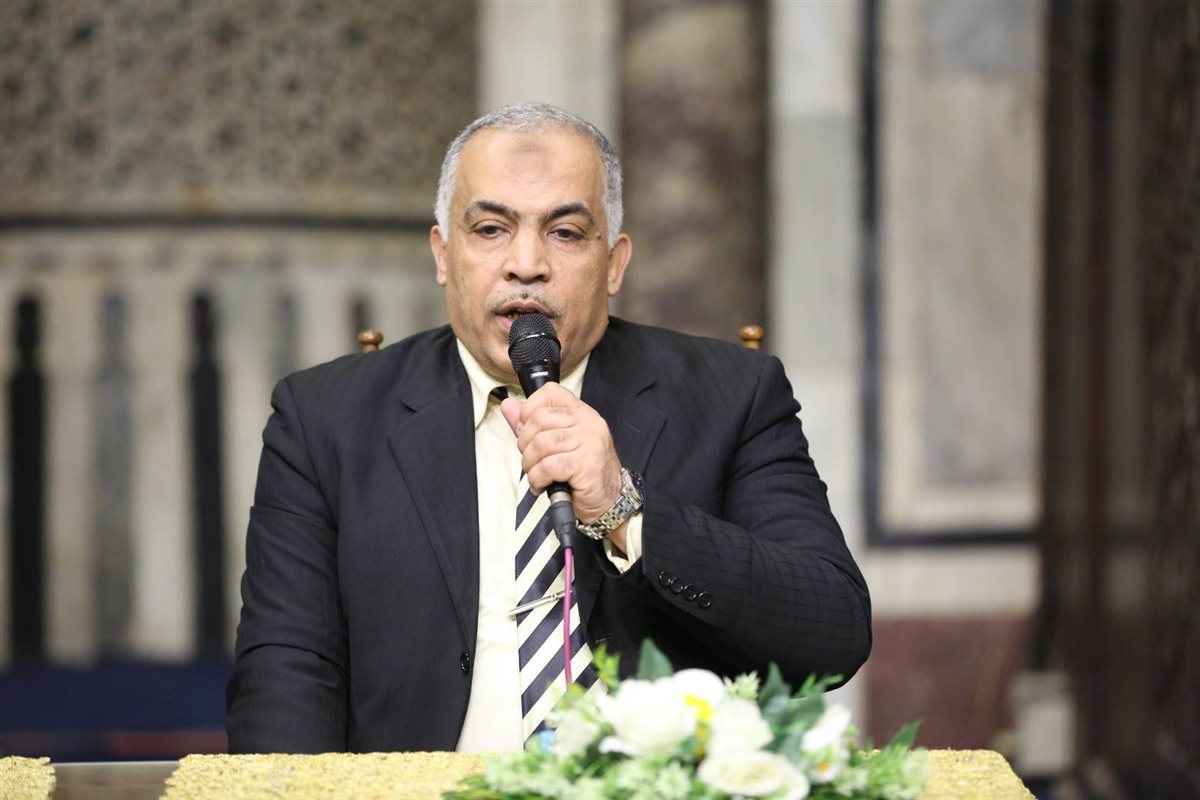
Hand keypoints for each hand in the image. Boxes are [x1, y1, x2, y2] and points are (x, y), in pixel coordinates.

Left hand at [500, 383, 622, 527]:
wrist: (609, 502)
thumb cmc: (584, 474)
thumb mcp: (559, 445)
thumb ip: (532, 424)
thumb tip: (509, 405)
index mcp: (582, 413)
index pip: (551, 392)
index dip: (530, 409)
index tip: (529, 431)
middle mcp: (588, 422)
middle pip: (539, 419)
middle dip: (525, 444)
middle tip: (532, 461)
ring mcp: (589, 441)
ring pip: (540, 443)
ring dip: (530, 464)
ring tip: (537, 475)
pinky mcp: (586, 463)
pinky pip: (547, 466)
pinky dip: (538, 479)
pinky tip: (543, 485)